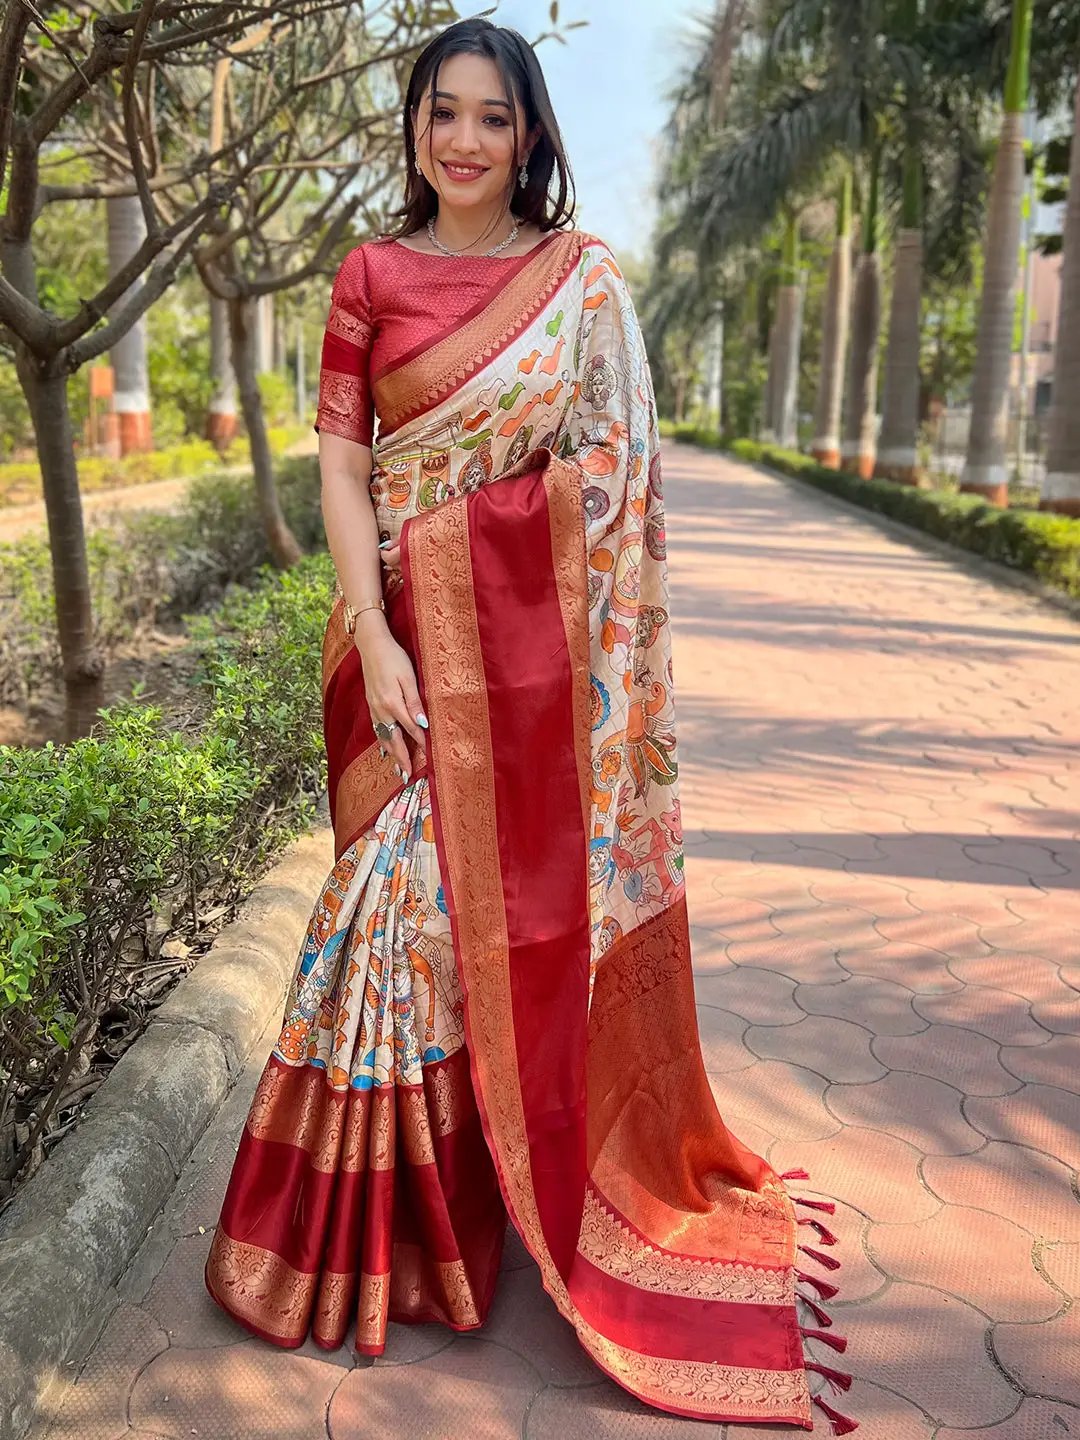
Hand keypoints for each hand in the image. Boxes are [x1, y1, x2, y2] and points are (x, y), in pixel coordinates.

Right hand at [355, 624, 427, 780]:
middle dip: (401, 759)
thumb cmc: (394, 658)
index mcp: (393, 704)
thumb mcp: (408, 677)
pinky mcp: (371, 704)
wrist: (371, 644)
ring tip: (396, 769)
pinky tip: (383, 748)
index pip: (411, 729)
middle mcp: (382, 710)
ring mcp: (374, 708)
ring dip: (391, 754)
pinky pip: (376, 729)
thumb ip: (415, 702)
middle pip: (394, 740)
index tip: (429, 759)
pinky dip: (381, 741)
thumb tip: (423, 724)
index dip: (421, 744)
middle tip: (407, 777)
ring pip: (383, 737)